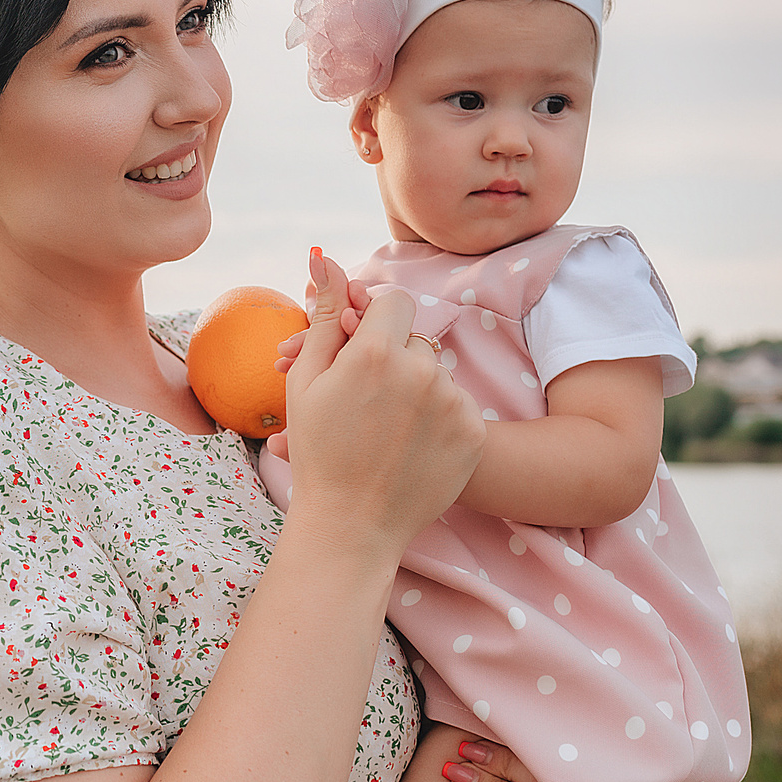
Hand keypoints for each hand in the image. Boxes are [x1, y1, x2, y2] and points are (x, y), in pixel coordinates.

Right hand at [282, 252, 482, 555]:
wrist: (352, 525)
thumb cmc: (318, 452)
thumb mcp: (307, 382)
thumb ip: (324, 315)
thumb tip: (322, 256)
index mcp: (376, 352)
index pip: (391, 302)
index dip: (373, 324)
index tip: (360, 354)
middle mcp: (422, 370)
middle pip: (414, 339)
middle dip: (393, 358)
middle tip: (366, 404)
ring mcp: (453, 403)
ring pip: (436, 374)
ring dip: (417, 390)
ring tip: (387, 432)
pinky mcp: (474, 433)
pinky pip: (457, 407)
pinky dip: (438, 421)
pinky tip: (411, 448)